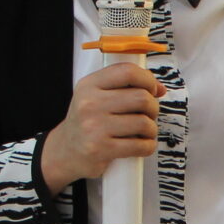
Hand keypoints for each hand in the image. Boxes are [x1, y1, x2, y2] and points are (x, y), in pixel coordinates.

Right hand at [39, 58, 163, 191]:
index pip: (127, 72)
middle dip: (153, 107)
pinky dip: (147, 146)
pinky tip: (140, 144)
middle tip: (148, 114)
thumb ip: (124, 87)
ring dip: (151, 129)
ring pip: (144, 122)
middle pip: (141, 97)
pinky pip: (140, 145)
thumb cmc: (86, 123)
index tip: (153, 89)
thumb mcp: (95, 96)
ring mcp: (94, 127)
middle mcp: (89, 104)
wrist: (65, 152)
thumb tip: (158, 88)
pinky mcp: (101, 149)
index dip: (148, 79)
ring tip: (143, 131)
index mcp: (89, 85)